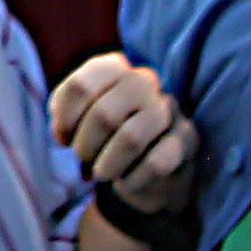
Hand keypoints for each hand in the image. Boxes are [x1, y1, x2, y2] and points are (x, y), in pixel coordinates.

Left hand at [51, 52, 201, 223]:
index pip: (81, 86)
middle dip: (85, 147)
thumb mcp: (77, 124)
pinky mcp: (188, 139)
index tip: (63, 140)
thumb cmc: (104, 140)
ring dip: (107, 165)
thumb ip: (64, 121)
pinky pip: (156, 163)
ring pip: (131, 138)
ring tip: (102, 173)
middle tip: (84, 160)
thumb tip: (63, 133)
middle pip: (104, 114)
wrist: (143, 173)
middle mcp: (144, 81)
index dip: (64, 121)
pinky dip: (133, 180)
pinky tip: (127, 182)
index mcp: (114, 68)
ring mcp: (169, 108)